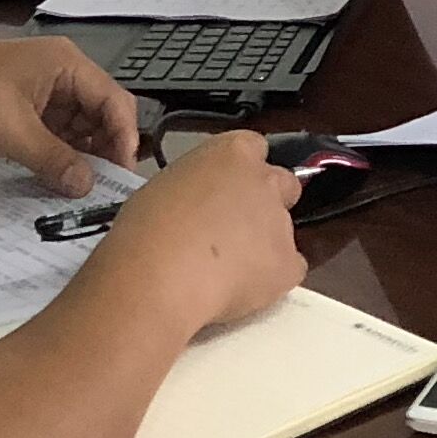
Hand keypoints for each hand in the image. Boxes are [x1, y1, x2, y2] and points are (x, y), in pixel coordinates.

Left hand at [0, 40, 140, 193]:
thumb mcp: (12, 132)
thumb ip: (55, 159)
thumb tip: (87, 185)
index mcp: (64, 63)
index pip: (113, 100)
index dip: (123, 138)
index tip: (122, 175)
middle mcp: (58, 72)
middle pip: (99, 113)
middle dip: (103, 149)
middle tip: (103, 188)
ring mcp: (40, 89)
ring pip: (76, 126)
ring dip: (79, 155)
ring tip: (78, 188)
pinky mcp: (22, 107)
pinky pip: (53, 132)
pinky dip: (57, 154)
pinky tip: (55, 178)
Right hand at [88, 133, 304, 335]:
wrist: (161, 276)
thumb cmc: (147, 229)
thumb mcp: (164, 186)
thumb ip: (195, 187)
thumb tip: (196, 204)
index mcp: (231, 153)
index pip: (253, 147)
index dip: (241, 170)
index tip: (227, 188)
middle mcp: (264, 181)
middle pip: (283, 183)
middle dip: (266, 202)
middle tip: (235, 227)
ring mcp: (281, 223)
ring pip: (283, 230)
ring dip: (264, 243)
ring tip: (225, 270)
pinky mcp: (288, 265)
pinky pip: (290, 270)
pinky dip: (271, 280)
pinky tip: (241, 290)